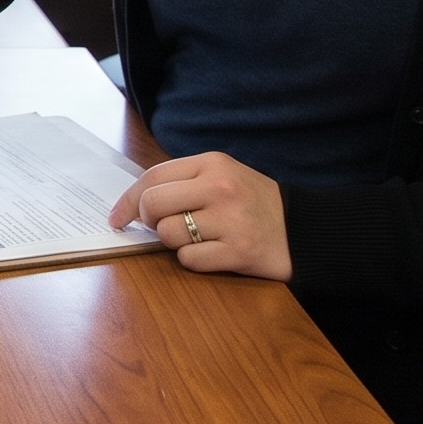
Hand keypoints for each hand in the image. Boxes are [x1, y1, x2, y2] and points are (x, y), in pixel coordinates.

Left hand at [107, 152, 290, 280]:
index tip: (117, 217)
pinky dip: (195, 260)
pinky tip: (215, 253)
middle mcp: (220, 187)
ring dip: (176, 242)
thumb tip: (135, 202)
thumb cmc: (254, 203)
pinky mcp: (238, 251)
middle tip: (162, 227)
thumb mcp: (224, 176)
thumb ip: (184, 181)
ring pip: (168, 235)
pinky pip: (189, 260)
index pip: (152, 178)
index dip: (128, 200)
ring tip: (201, 237)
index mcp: (213, 163)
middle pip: (153, 205)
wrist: (305, 230)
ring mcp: (230, 220)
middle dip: (149, 222)